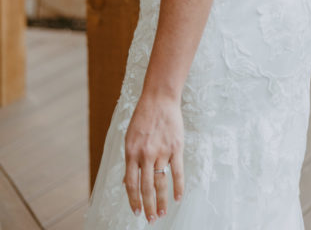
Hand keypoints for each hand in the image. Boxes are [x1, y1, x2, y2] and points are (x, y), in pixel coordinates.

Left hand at [124, 92, 183, 221]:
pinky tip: (178, 198)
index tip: (136, 212)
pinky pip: (177, 171)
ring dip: (161, 201)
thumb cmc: (143, 118)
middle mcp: (145, 154)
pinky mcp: (176, 147)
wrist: (159, 98)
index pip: (131, 183)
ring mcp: (161, 151)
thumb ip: (131, 160)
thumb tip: (128, 182)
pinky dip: (178, 187)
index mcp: (131, 153)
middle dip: (148, 206)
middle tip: (151, 219)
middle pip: (146, 187)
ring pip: (161, 182)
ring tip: (162, 213)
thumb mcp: (130, 138)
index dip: (133, 200)